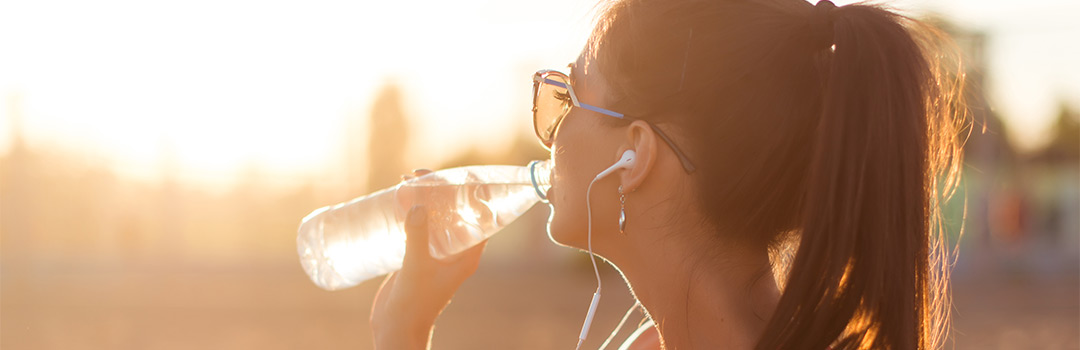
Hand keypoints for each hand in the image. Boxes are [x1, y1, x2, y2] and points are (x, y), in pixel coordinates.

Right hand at [370, 170, 488, 349]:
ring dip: (424, 199)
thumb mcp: (417, 267)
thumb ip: (418, 237)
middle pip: (455, 212)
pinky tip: (397, 202)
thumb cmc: (414, 304)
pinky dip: (412, 213)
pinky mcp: (420, 256)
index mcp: (468, 255)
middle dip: (440, 191)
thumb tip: (419, 206)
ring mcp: (438, 254)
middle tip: (419, 174)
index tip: (455, 174)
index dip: (472, 193)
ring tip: (405, 182)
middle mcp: (457, 252)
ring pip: (436, 218)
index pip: (480, 217)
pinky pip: (421, 228)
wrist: (397, 327)